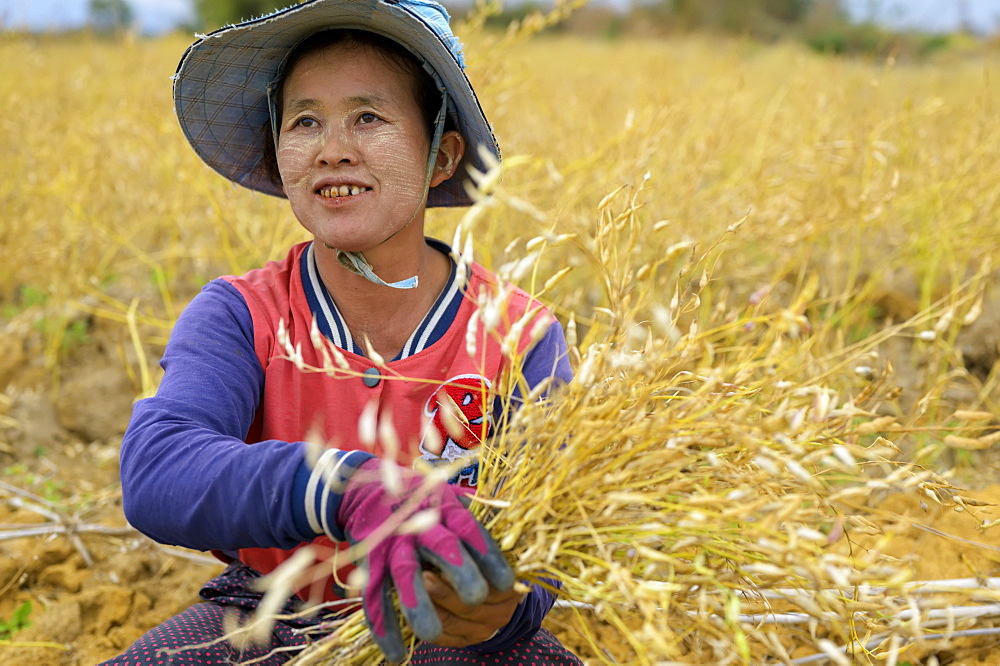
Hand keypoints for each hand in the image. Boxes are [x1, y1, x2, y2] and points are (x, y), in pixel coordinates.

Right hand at [336, 459, 513, 662]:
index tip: (507, 584)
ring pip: (404, 575)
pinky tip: (396, 654)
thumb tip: (515, 546)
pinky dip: (384, 627)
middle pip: (440, 547)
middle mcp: (419, 525)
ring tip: (431, 633)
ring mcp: (392, 543)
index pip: (470, 530)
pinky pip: (374, 596)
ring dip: (417, 606)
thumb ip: (476, 522)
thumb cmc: (423, 503)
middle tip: (476, 600)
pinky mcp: (370, 563)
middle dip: (459, 575)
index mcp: (445, 509)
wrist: (369, 491)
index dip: (488, 555)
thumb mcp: (450, 500)